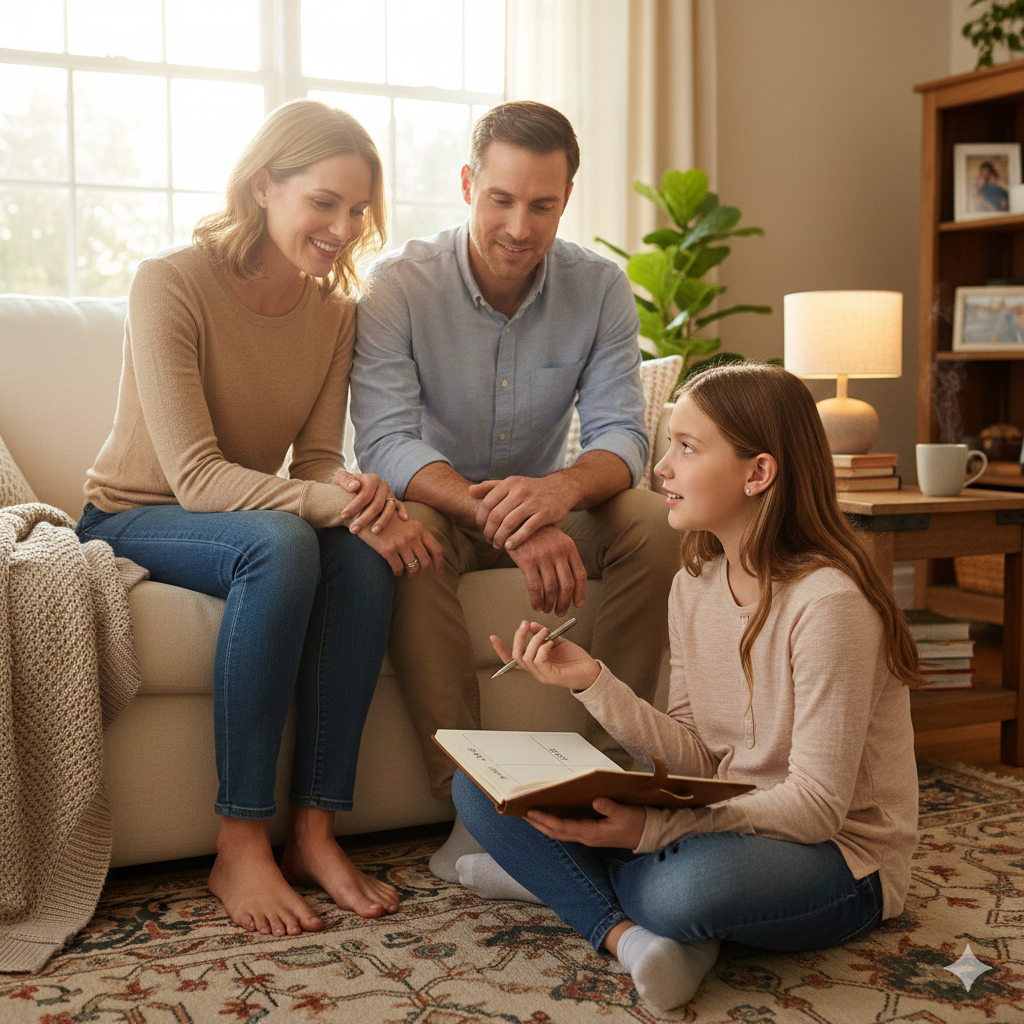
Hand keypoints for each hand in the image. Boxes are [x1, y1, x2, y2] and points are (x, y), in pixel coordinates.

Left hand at [333, 469, 408, 534]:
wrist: (352, 485)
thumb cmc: (345, 484)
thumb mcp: (340, 477)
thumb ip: (345, 480)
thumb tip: (354, 486)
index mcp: (371, 479)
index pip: (365, 494)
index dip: (354, 506)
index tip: (343, 516)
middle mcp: (383, 485)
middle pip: (376, 504)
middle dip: (364, 518)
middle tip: (353, 530)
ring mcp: (389, 493)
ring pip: (389, 508)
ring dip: (382, 521)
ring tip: (374, 532)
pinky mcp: (394, 500)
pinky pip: (400, 506)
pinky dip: (402, 511)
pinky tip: (403, 519)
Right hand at [357, 515, 443, 576]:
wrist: (366, 514)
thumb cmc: (386, 519)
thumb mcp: (406, 521)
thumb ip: (417, 533)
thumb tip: (426, 553)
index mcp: (419, 528)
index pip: (436, 549)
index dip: (439, 563)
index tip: (438, 572)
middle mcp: (412, 536)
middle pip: (425, 561)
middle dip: (421, 570)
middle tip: (415, 572)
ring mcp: (400, 543)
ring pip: (413, 567)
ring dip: (410, 573)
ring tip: (406, 573)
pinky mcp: (388, 549)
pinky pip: (398, 568)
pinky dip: (398, 573)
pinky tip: (396, 571)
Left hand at [469, 475, 573, 549]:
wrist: (560, 488)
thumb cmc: (531, 488)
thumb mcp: (512, 483)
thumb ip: (490, 486)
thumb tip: (470, 491)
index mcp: (510, 483)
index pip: (488, 503)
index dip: (481, 518)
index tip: (480, 527)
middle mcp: (520, 491)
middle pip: (496, 515)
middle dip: (489, 531)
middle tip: (488, 539)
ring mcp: (533, 502)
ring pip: (510, 524)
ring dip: (500, 538)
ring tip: (497, 545)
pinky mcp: (545, 514)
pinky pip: (527, 529)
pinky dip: (516, 539)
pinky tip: (510, 546)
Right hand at [490, 619, 599, 689]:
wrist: (591, 671)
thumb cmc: (575, 658)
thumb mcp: (557, 641)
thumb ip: (544, 635)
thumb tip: (532, 625)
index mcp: (535, 662)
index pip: (512, 658)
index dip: (500, 649)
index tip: (492, 637)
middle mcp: (535, 670)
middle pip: (516, 655)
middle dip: (518, 637)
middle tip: (525, 624)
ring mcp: (541, 675)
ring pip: (527, 657)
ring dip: (534, 640)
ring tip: (546, 632)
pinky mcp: (550, 677)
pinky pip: (539, 660)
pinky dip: (542, 648)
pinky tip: (551, 643)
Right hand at [504, 525, 586, 615]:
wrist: (517, 520)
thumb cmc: (537, 533)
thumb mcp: (557, 540)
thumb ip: (564, 557)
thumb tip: (570, 583)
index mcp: (569, 547)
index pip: (580, 574)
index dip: (581, 592)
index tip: (578, 604)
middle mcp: (558, 552)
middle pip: (567, 584)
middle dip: (564, 603)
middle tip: (560, 612)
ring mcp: (543, 556)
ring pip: (551, 588)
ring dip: (550, 603)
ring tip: (546, 609)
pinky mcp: (527, 561)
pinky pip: (535, 587)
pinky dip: (536, 599)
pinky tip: (536, 605)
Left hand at [526, 798, 645, 849]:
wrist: (648, 834)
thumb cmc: (636, 822)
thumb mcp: (625, 813)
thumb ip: (610, 807)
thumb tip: (596, 801)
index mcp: (592, 833)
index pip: (562, 827)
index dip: (545, 820)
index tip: (531, 811)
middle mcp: (587, 837)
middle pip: (556, 832)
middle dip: (538, 824)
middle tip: (522, 813)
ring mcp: (588, 836)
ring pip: (560, 833)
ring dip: (544, 825)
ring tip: (530, 815)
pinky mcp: (592, 833)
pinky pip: (567, 830)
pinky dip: (555, 824)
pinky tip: (550, 817)